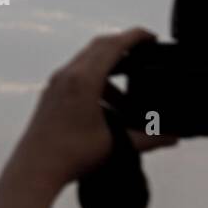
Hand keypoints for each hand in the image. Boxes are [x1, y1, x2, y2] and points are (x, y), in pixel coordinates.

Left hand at [6, 28, 177, 196]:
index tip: (151, 37)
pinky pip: (76, 76)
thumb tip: (172, 138)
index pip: (114, 45)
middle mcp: (67, 75)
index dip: (135, 37)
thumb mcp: (115, 145)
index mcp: (84, 80)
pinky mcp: (50, 94)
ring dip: (109, 72)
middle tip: (143, 53)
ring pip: (87, 63)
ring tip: (126, 99)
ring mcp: (55, 83)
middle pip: (99, 47)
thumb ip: (147, 139)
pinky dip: (95, 82)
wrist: (34, 170)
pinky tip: (105, 108)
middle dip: (123, 47)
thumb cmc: (70, 156)